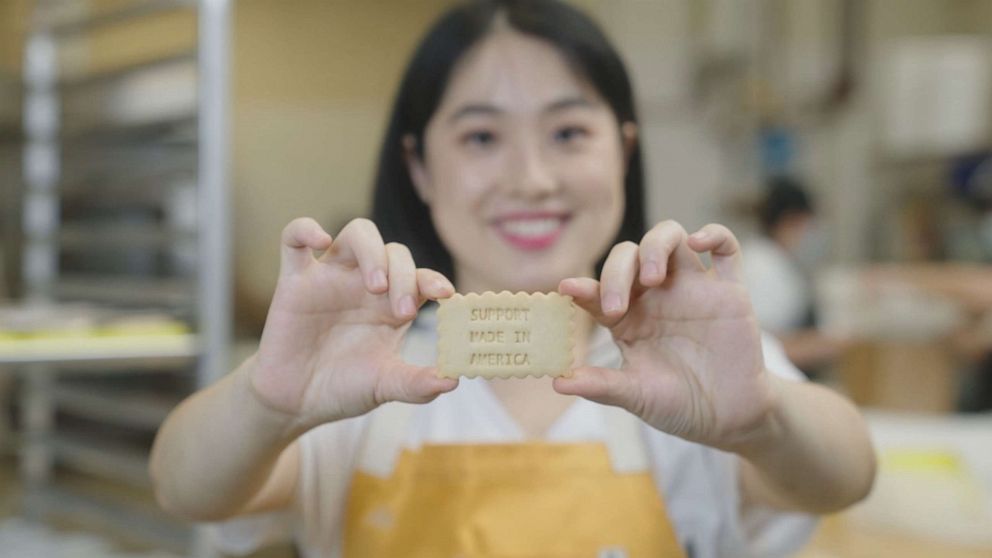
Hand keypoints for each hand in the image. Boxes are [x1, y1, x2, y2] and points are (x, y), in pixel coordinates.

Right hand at [249, 218, 457, 429]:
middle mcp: (365, 285)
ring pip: (358, 234)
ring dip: (372, 251)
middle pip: (395, 252)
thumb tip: (452, 383)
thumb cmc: (343, 388)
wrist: (295, 402)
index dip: (434, 279)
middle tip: (403, 311)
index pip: (421, 278)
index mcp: (393, 306)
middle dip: (404, 276)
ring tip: (375, 285)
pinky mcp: (294, 280)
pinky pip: (294, 238)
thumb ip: (416, 384)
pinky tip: (320, 240)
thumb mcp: (384, 386)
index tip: (445, 295)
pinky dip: (306, 229)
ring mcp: (331, 278)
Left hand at [556, 221, 776, 450]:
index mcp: (627, 317)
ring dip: (656, 245)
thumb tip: (558, 382)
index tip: (568, 290)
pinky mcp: (729, 291)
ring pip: (670, 237)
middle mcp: (656, 296)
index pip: (598, 289)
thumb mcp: (635, 396)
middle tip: (616, 306)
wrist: (727, 417)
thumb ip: (602, 386)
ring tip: (653, 277)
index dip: (583, 286)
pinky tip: (698, 242)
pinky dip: (714, 234)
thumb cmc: (676, 404)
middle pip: (629, 255)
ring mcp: (692, 288)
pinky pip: (725, 248)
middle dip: (616, 272)